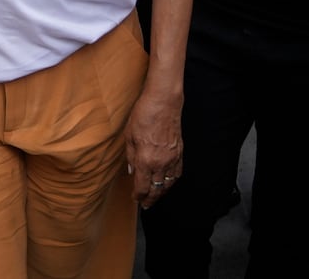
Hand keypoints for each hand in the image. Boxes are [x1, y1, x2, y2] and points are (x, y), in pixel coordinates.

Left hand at [124, 82, 183, 208]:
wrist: (164, 102)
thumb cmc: (143, 115)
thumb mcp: (129, 135)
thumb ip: (130, 156)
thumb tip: (131, 171)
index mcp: (145, 160)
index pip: (142, 187)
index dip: (138, 196)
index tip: (135, 199)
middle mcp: (160, 163)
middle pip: (156, 190)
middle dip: (150, 199)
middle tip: (145, 205)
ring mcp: (172, 158)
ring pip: (168, 184)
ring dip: (162, 193)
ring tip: (156, 197)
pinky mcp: (180, 152)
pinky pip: (177, 173)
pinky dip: (172, 181)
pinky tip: (168, 183)